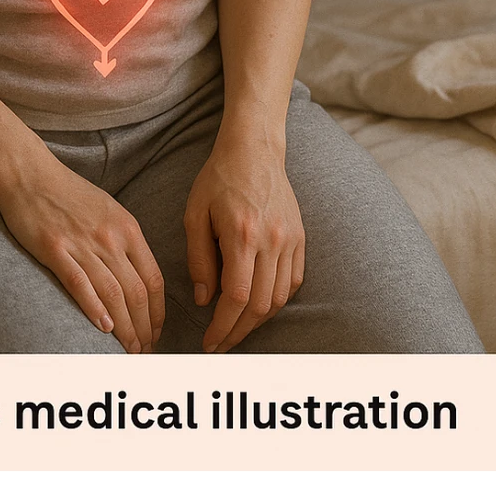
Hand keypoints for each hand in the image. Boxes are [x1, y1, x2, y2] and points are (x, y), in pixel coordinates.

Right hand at [0, 154, 164, 354]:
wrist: (29, 174)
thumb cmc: (67, 192)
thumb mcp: (108, 210)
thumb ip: (124, 240)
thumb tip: (137, 276)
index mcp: (127, 228)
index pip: (154, 279)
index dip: (158, 312)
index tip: (156, 331)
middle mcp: (110, 237)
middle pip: (137, 292)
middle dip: (145, 327)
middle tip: (144, 350)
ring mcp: (83, 243)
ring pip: (114, 294)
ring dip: (125, 328)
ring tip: (128, 350)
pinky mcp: (55, 249)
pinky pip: (80, 285)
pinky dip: (95, 309)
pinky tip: (103, 329)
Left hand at [183, 135, 304, 352]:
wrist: (254, 150)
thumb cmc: (218, 179)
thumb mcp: (195, 215)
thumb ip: (199, 259)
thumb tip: (204, 300)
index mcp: (241, 234)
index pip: (236, 296)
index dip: (223, 326)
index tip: (209, 342)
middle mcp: (270, 240)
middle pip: (260, 305)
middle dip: (238, 332)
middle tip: (220, 344)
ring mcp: (290, 239)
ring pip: (279, 297)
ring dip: (258, 321)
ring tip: (237, 329)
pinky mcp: (300, 238)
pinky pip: (294, 281)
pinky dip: (277, 300)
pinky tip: (259, 306)